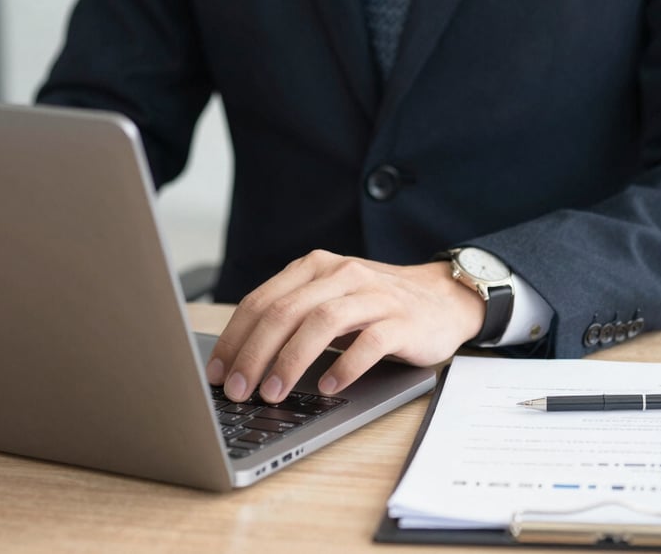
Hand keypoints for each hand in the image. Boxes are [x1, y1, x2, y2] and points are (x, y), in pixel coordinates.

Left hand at [205, 249, 485, 401]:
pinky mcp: (403, 320)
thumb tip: (241, 363)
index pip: (264, 299)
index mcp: (316, 267)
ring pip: (323, 322)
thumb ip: (294, 317)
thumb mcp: (331, 300)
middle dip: (255, 353)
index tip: (218, 373)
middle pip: (287, 311)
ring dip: (292, 360)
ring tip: (273, 394)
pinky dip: (345, 366)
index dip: (236, 338)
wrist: (442, 298)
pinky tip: (328, 387)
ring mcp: (374, 295)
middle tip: (239, 392)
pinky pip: (370, 342)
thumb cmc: (375, 306)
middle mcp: (342, 274)